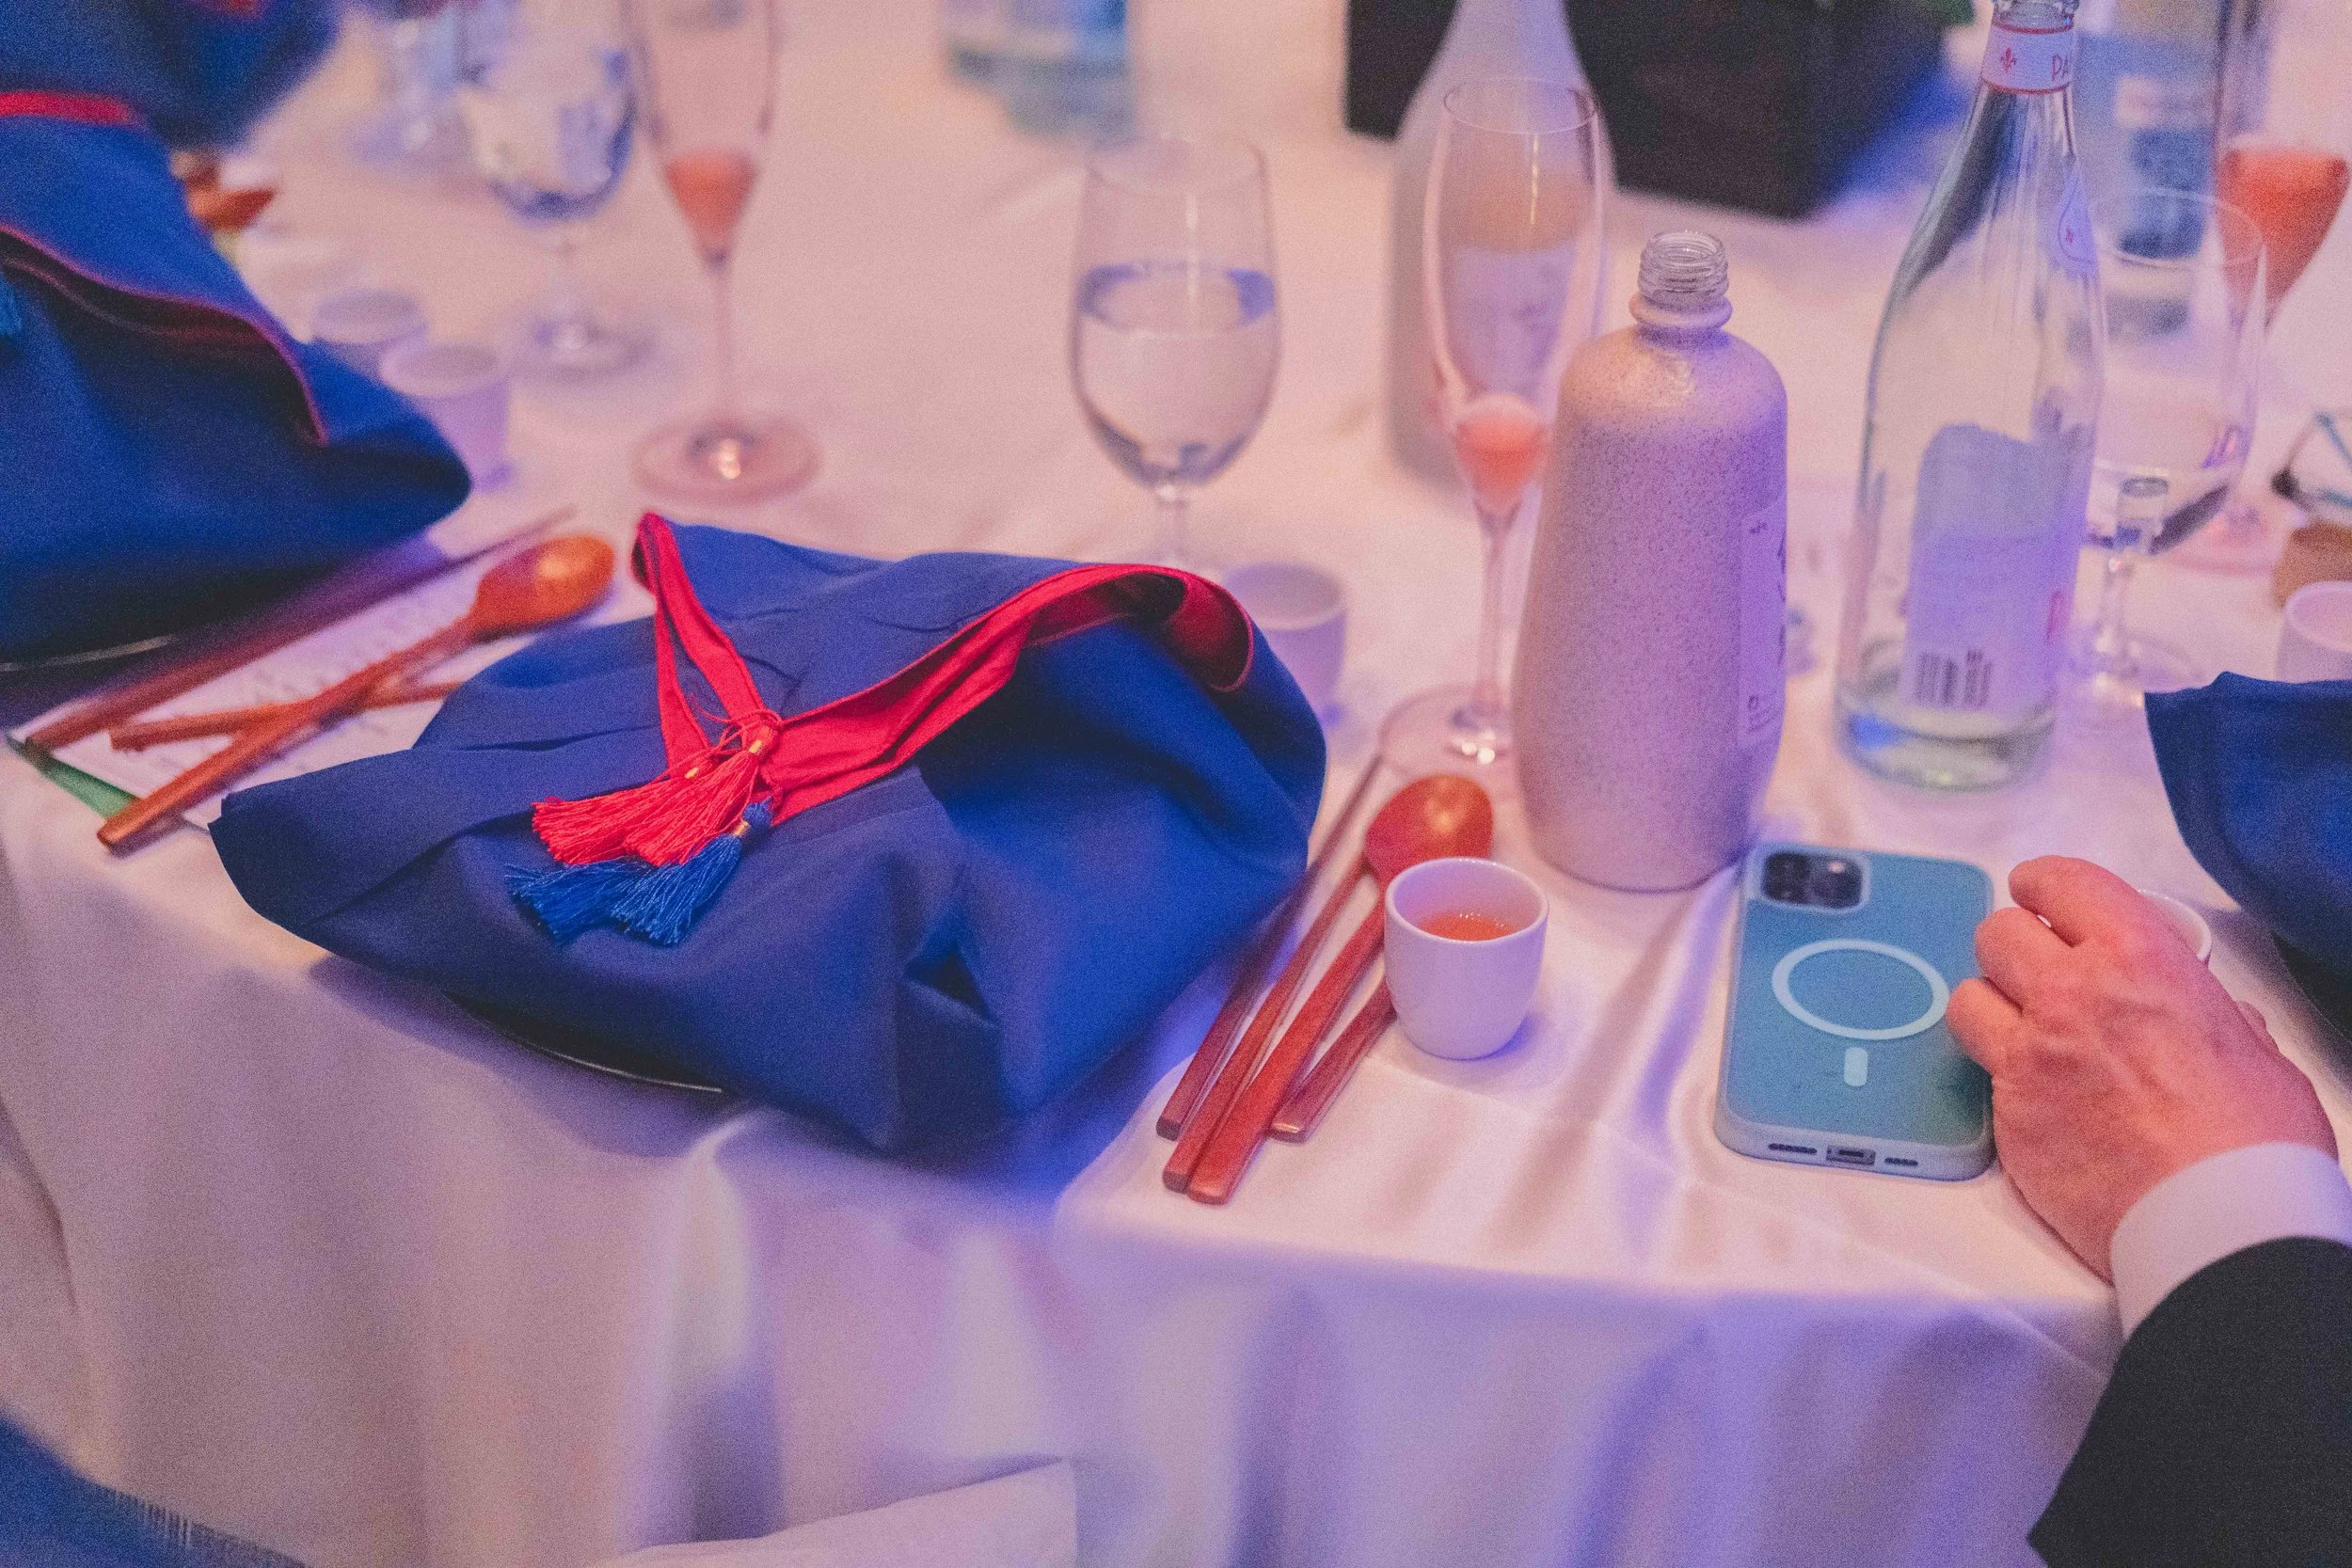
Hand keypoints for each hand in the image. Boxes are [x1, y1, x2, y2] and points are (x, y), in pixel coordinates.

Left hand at [1948, 856, 2334, 1279]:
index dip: (2044, 888)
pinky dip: (2001, 1075)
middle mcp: (2069, 993)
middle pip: (1996, 934)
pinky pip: (1981, 1073)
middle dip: (2016, 948)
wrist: (2220, 1218)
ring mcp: (2028, 1055)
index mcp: (2138, 957)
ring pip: (1967, 998)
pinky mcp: (2007, 1115)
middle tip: (2038, 972)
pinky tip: (2039, 1096)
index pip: (2059, 883)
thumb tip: (2190, 1007)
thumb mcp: (2249, 1042)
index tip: (2042, 899)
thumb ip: (2202, 1007)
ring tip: (2024, 1031)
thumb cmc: (2254, 1136)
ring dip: (1992, 1006)